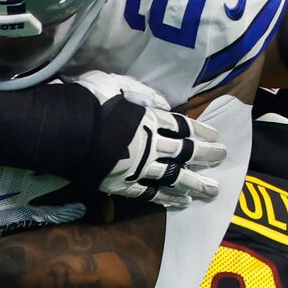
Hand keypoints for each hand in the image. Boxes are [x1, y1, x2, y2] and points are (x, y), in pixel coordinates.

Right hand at [70, 69, 224, 206]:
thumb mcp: (113, 84)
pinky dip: (166, 199)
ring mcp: (138, 168)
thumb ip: (139, 92)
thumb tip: (163, 103)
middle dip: (205, 155)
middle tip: (222, 158)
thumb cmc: (87, 103)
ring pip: (173, 177)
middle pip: (184, 152)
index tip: (216, 135)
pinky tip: (180, 203)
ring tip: (210, 190)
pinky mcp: (123, 185)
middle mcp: (149, 145)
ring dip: (193, 183)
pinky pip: (149, 195)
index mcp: (148, 119)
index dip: (199, 130)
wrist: (65, 133)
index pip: (181, 125)